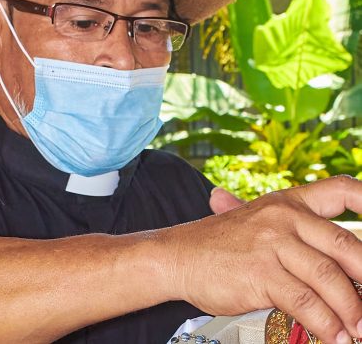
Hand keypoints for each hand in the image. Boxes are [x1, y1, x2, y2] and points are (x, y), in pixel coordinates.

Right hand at [165, 176, 361, 343]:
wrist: (177, 255)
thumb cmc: (219, 243)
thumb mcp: (255, 224)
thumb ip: (292, 234)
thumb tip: (331, 258)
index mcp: (287, 201)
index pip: (342, 191)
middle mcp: (283, 216)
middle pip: (348, 245)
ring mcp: (272, 242)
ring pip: (331, 277)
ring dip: (352, 311)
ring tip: (358, 330)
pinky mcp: (261, 271)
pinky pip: (307, 301)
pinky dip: (326, 324)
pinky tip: (332, 336)